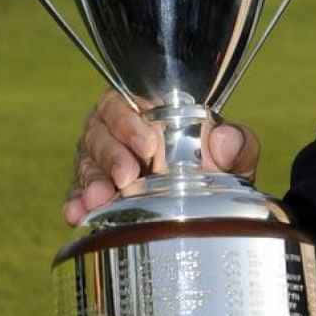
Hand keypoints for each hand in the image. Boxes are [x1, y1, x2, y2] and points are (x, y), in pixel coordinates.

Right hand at [63, 89, 260, 224]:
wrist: (214, 203)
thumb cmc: (220, 166)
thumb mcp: (235, 154)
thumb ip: (238, 143)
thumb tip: (223, 140)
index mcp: (147, 111)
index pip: (123, 102)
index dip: (129, 121)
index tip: (148, 145)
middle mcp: (118, 131)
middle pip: (99, 133)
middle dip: (112, 154)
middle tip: (127, 177)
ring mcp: (103, 161)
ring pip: (87, 162)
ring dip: (92, 181)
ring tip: (100, 199)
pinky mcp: (95, 189)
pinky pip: (78, 193)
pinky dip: (77, 202)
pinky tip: (77, 214)